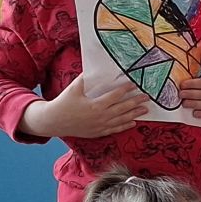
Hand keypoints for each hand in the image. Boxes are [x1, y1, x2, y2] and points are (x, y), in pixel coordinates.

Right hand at [21, 78, 146, 138]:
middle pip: (123, 108)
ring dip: (135, 114)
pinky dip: (125, 126)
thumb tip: (93, 69)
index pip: (115, 96)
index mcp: (95, 105)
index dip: (126, 89)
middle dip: (136, 102)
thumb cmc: (63, 103)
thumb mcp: (74, 89)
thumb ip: (85, 79)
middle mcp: (100, 117)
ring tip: (145, 109)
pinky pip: (115, 129)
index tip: (134, 84)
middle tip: (147, 97)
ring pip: (122, 120)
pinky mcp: (98, 132)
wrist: (53, 122)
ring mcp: (100, 126)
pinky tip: (133, 122)